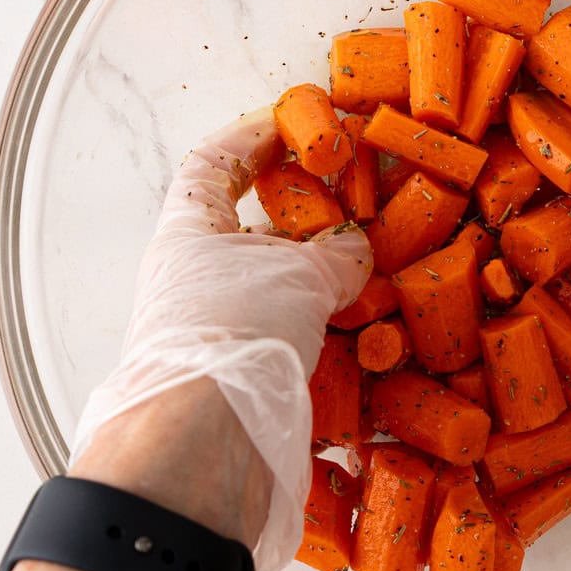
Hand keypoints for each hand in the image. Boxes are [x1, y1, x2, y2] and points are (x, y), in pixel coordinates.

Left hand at [70, 107, 371, 570]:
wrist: (203, 447)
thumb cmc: (231, 332)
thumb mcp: (295, 273)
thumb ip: (335, 254)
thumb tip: (357, 248)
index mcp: (190, 235)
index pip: (212, 165)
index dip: (252, 138)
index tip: (292, 123)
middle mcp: (199, 282)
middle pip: (254, 233)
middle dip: (306, 221)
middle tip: (356, 206)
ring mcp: (223, 333)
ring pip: (282, 293)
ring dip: (329, 283)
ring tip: (380, 272)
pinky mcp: (248, 380)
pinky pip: (298, 345)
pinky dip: (336, 337)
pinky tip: (376, 335)